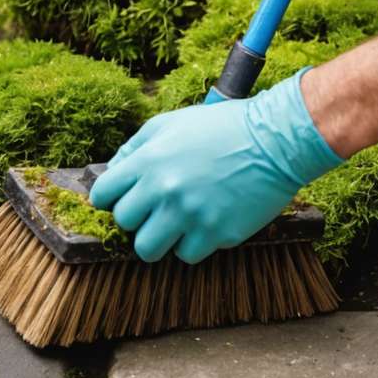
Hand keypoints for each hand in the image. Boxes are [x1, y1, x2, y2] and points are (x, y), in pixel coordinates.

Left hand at [88, 70, 342, 263]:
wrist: (274, 141)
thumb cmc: (221, 127)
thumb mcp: (170, 123)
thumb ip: (136, 148)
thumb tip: (113, 173)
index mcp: (149, 161)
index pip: (103, 194)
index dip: (111, 197)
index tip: (125, 198)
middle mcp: (165, 190)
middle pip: (124, 224)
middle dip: (137, 217)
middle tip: (156, 208)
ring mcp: (191, 215)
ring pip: (148, 250)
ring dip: (159, 238)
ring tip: (176, 222)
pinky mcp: (217, 233)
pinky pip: (187, 254)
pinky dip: (193, 242)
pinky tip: (206, 221)